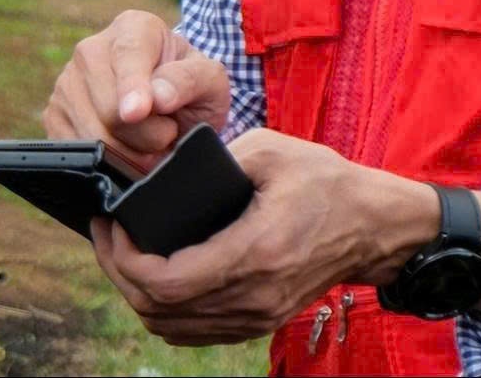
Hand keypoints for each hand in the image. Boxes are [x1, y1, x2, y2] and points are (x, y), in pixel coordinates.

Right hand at [43, 10, 228, 167]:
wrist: (168, 103)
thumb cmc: (189, 86)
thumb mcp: (209, 79)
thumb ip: (190, 80)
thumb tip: (157, 97)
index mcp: (133, 28)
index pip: (129, 56)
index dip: (132, 87)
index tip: (138, 111)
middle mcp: (91, 50)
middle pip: (110, 109)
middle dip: (148, 135)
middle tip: (169, 132)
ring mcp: (67, 83)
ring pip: (93, 137)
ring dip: (131, 154)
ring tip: (150, 140)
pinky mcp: (53, 116)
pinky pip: (76, 153)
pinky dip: (108, 164)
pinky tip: (126, 150)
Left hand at [89, 129, 437, 345]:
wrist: (374, 226)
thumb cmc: (325, 181)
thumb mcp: (271, 149)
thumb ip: (217, 158)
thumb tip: (165, 174)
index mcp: (255, 252)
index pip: (167, 281)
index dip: (125, 259)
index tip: (112, 225)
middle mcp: (254, 295)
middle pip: (159, 311)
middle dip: (119, 273)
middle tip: (106, 234)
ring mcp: (257, 314)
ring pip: (171, 327)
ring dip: (137, 294)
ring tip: (123, 252)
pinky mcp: (258, 319)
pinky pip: (194, 331)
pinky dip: (163, 309)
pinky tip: (153, 274)